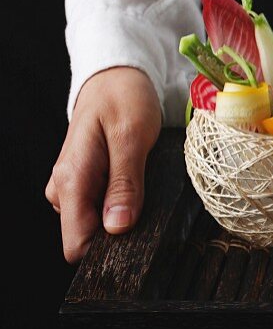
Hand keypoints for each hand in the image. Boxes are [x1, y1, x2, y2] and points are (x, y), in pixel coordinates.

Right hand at [45, 67, 161, 263]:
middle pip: (88, 238)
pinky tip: (141, 185)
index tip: (138, 243)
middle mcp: (65, 189)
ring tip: (148, 187)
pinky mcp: (87, 183)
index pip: (76, 244)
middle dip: (121, 232)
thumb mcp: (132, 136)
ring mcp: (75, 187)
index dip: (106, 252)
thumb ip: (125, 183)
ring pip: (98, 223)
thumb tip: (117, 227)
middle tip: (152, 207)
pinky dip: (125, 203)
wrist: (115, 76)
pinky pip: (103, 207)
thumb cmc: (124, 99)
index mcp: (71, 180)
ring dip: (126, 215)